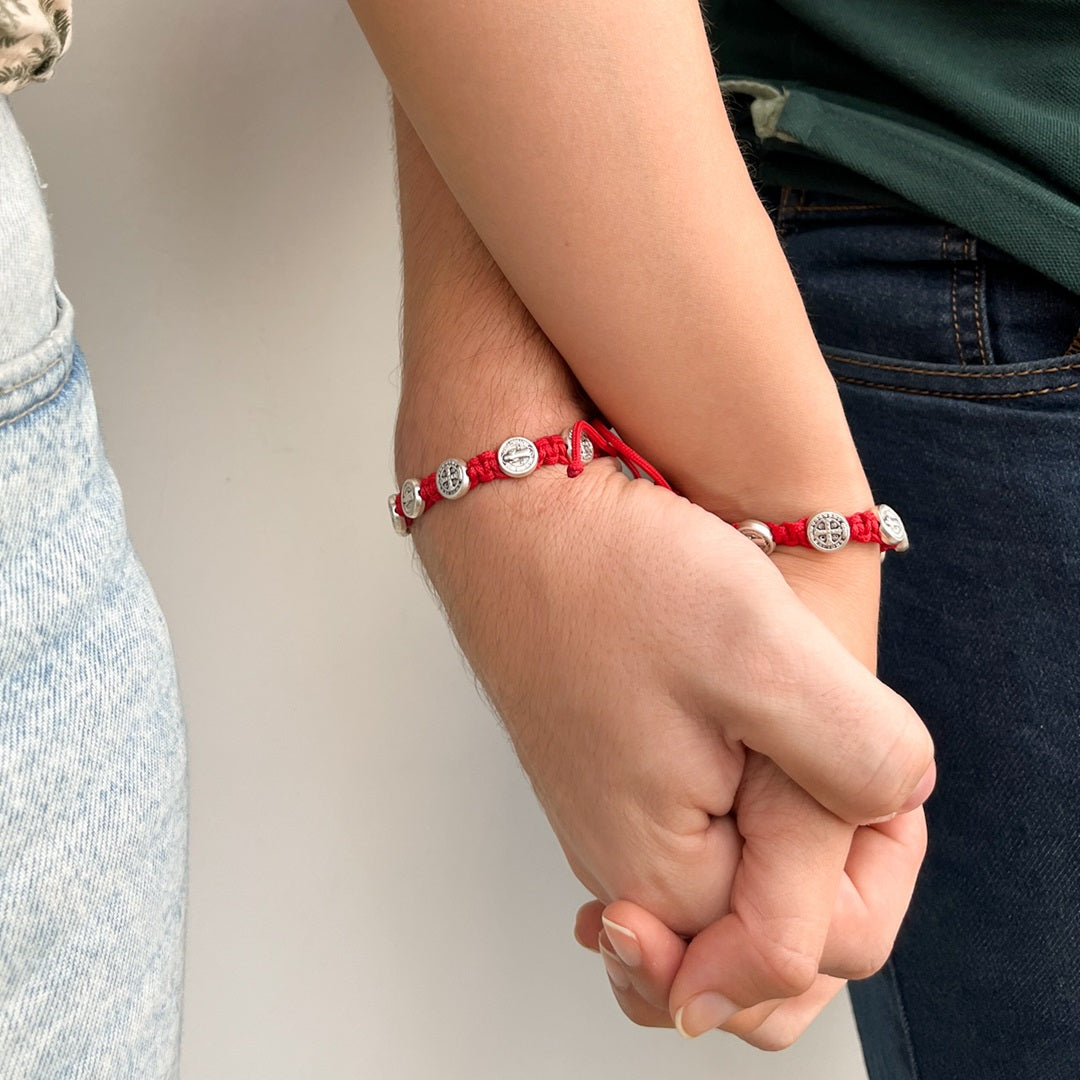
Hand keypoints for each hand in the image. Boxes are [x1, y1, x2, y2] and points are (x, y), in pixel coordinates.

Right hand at [572, 530, 929, 1046]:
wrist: (517, 522)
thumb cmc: (618, 579)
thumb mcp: (767, 658)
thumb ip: (858, 762)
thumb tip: (896, 807)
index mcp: (670, 877)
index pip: (810, 954)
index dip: (878, 852)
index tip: (863, 745)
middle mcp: (633, 873)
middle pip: (775, 930)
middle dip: (835, 845)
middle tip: (830, 734)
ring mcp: (614, 829)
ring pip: (744, 877)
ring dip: (792, 815)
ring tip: (785, 716)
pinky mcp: (610, 784)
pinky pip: (703, 833)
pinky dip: (747, 799)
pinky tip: (748, 729)